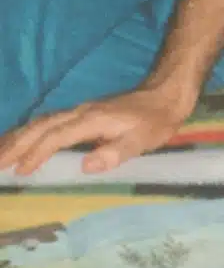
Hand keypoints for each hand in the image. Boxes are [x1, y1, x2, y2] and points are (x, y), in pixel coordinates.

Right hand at [0, 86, 192, 175]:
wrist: (164, 96)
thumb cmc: (156, 121)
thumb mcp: (143, 140)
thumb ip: (117, 152)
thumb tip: (86, 166)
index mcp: (92, 120)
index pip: (56, 136)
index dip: (37, 153)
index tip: (20, 171)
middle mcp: (80, 112)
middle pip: (40, 127)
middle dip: (15, 145)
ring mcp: (79, 111)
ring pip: (40, 122)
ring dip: (17, 138)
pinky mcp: (81, 113)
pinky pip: (47, 122)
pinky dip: (29, 132)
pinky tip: (19, 141)